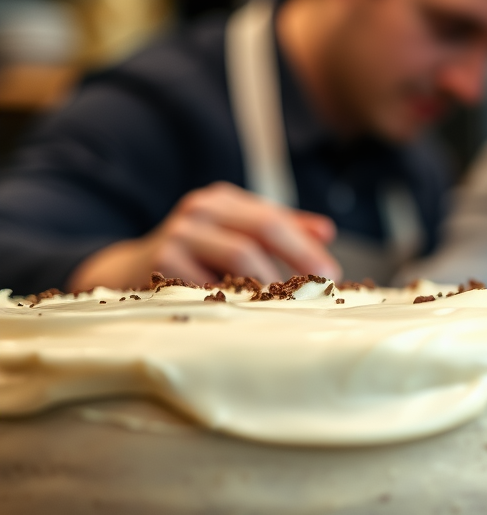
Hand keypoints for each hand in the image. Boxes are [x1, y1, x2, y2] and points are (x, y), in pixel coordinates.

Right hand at [68, 182, 339, 290]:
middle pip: (262, 229)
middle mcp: (201, 209)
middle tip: (322, 287)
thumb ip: (279, 231)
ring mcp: (180, 232)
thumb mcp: (233, 235)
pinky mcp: (162, 260)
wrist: (125, 272)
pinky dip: (235, 298)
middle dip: (298, 258)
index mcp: (223, 200)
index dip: (306, 245)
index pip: (275, 219)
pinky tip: (250, 314)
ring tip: (289, 303)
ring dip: (271, 283)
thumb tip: (327, 231)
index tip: (333, 272)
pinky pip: (211, 282)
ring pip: (241, 255)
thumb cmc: (193, 257)